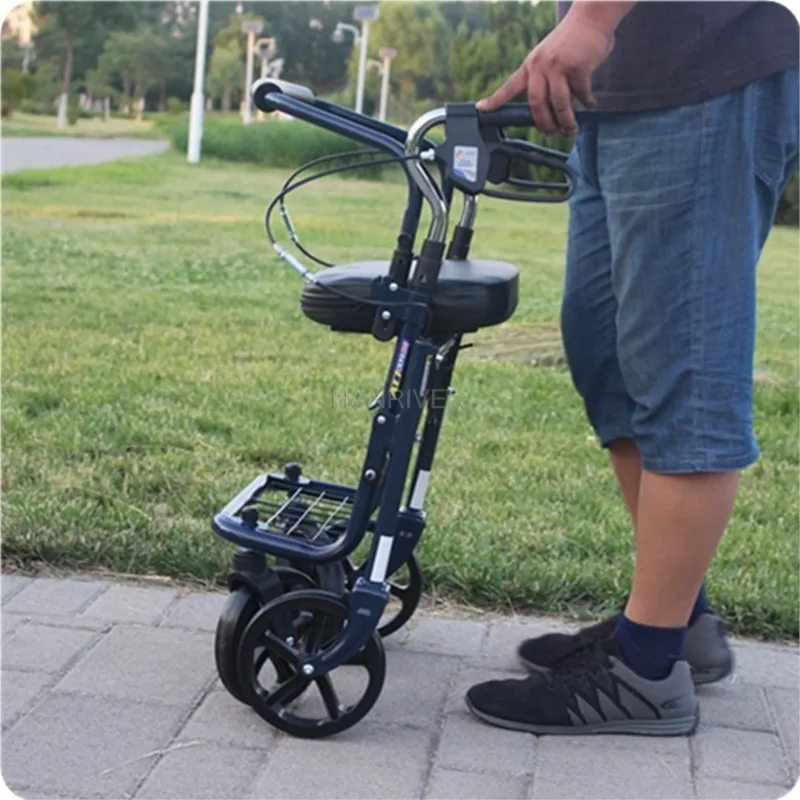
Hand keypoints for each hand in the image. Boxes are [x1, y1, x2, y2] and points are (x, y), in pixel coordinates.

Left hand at [475, 9, 618, 134]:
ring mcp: (558, 66)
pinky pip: (581, 94)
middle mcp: (540, 66)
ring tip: (570, 128)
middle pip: (536, 104)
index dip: (494, 100)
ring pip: (559, 104)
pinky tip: (590, 106)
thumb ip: (544, 79)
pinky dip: (587, 103)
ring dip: (566, 121)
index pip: (509, 86)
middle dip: (544, 124)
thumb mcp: (549, 57)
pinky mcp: (578, 67)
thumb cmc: (571, 40)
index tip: (481, 109)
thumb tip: (548, 109)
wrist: (592, 17)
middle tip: (553, 133)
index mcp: (531, 65)